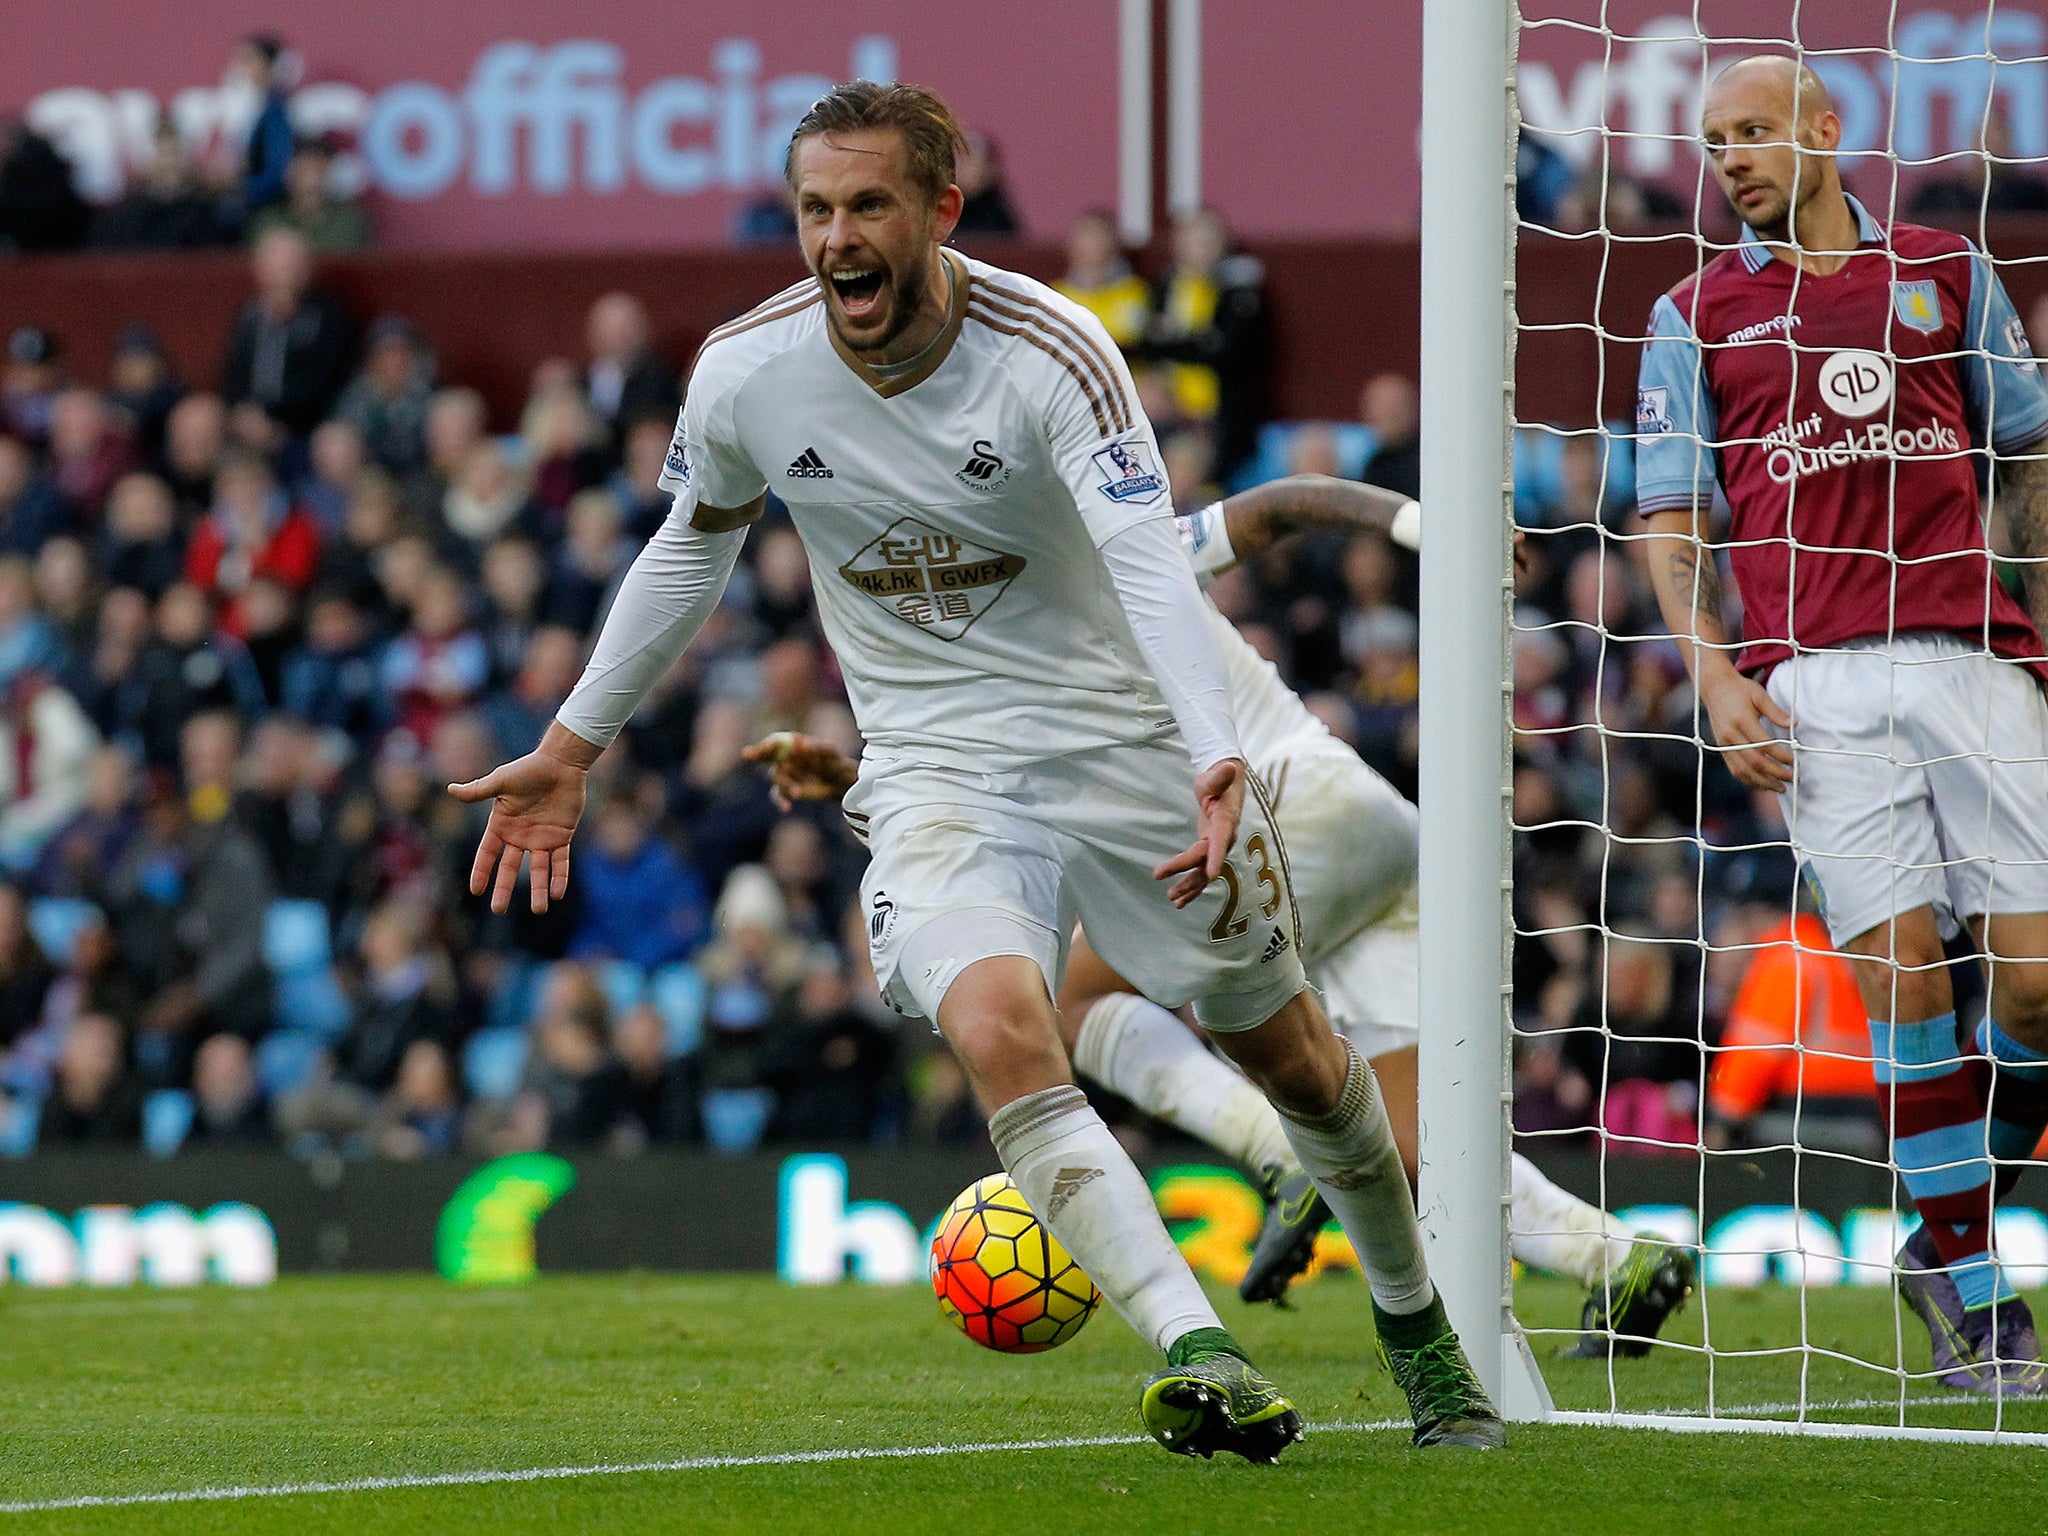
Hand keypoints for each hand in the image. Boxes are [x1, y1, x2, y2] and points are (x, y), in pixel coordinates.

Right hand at [448, 727, 593, 912]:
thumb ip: (479, 790)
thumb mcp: (501, 781)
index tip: (475, 890)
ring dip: (539, 889)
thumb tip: (451, 790)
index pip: (487, 853)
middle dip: (503, 888)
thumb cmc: (528, 769)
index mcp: (501, 825)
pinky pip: (561, 862)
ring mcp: (541, 838)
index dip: (481, 871)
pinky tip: (558, 893)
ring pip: (538, 870)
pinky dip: (560, 877)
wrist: (560, 763)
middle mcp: (519, 836)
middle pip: (509, 868)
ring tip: (540, 910)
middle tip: (498, 911)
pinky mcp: (562, 837)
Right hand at [741, 731, 857, 809]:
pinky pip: (777, 795)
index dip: (763, 744)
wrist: (838, 781)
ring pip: (776, 776)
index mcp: (791, 744)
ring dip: (785, 783)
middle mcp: (783, 757)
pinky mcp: (786, 789)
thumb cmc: (833, 761)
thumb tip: (800, 744)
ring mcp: (783, 773)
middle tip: (747, 754)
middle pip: (764, 755)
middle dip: (755, 753)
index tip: (753, 749)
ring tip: (799, 791)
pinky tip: (787, 808)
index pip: (773, 742)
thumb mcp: (830, 752)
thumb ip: (816, 747)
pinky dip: (781, 801)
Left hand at [1153, 758, 1246, 907]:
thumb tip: (1228, 767)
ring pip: (1204, 872)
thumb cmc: (1220, 778)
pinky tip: (1179, 900)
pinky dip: (1191, 886)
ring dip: (1189, 887)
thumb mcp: (1217, 775)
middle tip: (1159, 874)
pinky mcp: (1209, 849)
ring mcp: (1217, 846)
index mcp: (1226, 821)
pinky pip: (1201, 871)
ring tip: (1172, 899)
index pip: (1221, 840)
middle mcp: (1224, 838)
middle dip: (1185, 870)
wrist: (1227, 784)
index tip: (1212, 875)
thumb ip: (1220, 776)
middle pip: (1204, 859)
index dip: (1216, 857)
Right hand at [1698, 666, 1793, 791]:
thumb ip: (1776, 711)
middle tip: (1793, 779)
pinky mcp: (1720, 748)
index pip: (1764, 745)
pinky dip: (1748, 780)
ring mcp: (1723, 744)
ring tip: (1779, 787)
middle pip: (1754, 762)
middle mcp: (1730, 735)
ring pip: (1742, 770)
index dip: (1781, 756)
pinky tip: (1762, 784)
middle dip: (1775, 773)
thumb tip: (1793, 725)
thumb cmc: (1740, 689)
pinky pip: (1734, 769)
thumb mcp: (1759, 694)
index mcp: (1741, 721)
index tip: (1795, 761)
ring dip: (1762, 782)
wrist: (1714, 688)